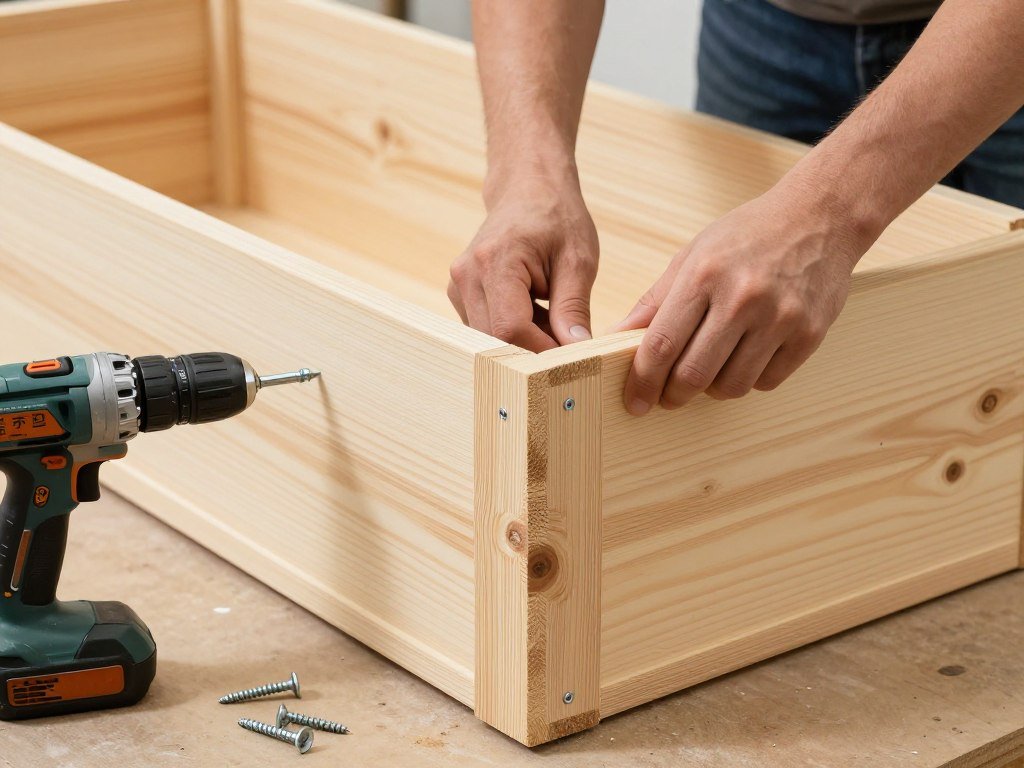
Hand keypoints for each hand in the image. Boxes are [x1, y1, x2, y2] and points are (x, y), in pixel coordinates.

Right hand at [449, 174, 598, 350]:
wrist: (528, 188)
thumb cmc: (556, 217)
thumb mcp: (577, 260)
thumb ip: (574, 308)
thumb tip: (578, 351)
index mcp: (496, 261)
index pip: (510, 329)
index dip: (541, 351)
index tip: (573, 355)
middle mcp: (467, 275)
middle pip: (496, 340)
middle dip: (534, 349)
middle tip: (568, 338)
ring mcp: (458, 285)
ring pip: (490, 339)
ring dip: (525, 340)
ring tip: (552, 314)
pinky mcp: (460, 293)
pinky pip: (486, 328)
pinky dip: (515, 330)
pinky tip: (536, 311)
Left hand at [614, 185, 871, 414]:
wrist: (820, 217)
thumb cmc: (747, 236)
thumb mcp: (693, 256)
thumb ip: (654, 301)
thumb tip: (614, 337)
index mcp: (704, 275)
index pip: (662, 344)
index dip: (643, 381)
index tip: (633, 402)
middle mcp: (742, 298)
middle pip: (694, 374)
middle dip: (673, 395)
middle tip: (668, 396)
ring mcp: (780, 318)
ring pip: (731, 386)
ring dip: (712, 389)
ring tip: (709, 370)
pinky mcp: (809, 334)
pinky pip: (766, 382)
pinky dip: (749, 379)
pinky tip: (745, 359)